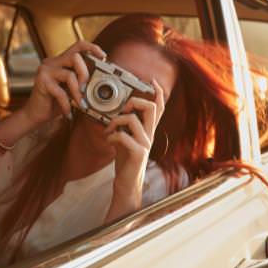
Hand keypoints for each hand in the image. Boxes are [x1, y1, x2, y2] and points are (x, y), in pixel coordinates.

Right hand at [19, 40, 105, 125]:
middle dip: (85, 74)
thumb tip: (101, 82)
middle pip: (75, 57)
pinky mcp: (41, 81)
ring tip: (80, 105)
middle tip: (86, 90)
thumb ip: (82, 83)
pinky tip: (68, 113)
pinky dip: (67, 105)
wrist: (36, 115)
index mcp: (61, 61)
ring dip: (78, 93)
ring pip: (69, 75)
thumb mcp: (72, 90)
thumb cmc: (56, 102)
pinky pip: (61, 92)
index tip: (104, 57)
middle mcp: (52, 62)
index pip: (78, 46)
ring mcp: (45, 70)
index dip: (92, 48)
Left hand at [104, 80, 165, 211]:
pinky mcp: (137, 153)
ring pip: (133, 120)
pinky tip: (108, 141)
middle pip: (151, 108)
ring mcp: (145, 144)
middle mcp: (150, 135)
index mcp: (148, 130)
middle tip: (124, 108)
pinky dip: (111, 136)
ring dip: (116, 120)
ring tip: (109, 129)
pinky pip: (123, 136)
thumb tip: (117, 112)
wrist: (127, 184)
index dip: (158, 93)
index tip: (153, 82)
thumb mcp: (126, 139)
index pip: (159, 108)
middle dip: (135, 102)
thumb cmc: (125, 161)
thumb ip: (125, 126)